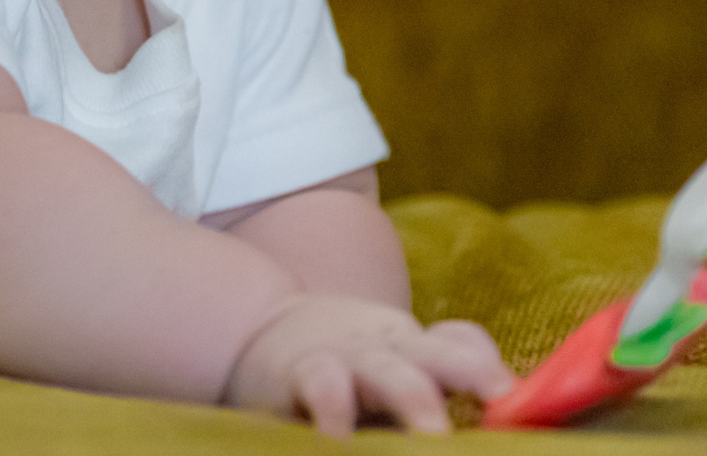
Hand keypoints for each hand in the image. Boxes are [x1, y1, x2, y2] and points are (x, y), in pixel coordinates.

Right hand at [224, 295, 511, 437]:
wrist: (257, 330)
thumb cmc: (344, 369)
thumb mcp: (391, 366)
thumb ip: (438, 384)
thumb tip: (502, 419)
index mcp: (417, 351)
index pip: (463, 344)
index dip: (488, 365)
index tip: (511, 395)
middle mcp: (390, 352)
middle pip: (439, 352)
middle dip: (471, 371)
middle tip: (500, 397)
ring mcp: (348, 360)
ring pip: (389, 372)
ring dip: (415, 397)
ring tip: (433, 430)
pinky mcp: (303, 374)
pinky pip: (324, 388)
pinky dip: (336, 411)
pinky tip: (339, 439)